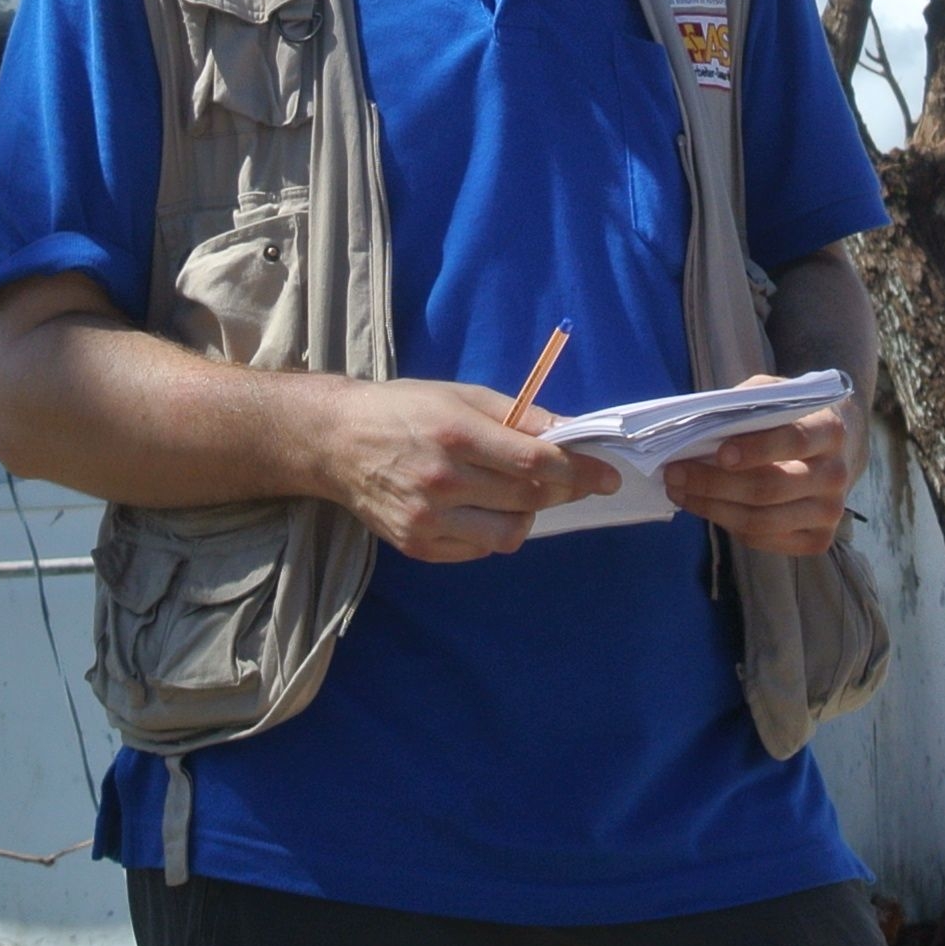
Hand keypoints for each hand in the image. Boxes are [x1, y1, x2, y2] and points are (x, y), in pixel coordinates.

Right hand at [321, 379, 620, 562]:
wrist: (336, 442)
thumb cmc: (405, 409)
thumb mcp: (461, 396)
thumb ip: (518, 416)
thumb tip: (570, 432)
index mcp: (457, 435)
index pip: (536, 464)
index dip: (580, 472)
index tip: (608, 476)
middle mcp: (442, 481)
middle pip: (529, 499)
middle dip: (563, 491)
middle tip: (573, 482)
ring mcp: (428, 519)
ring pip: (509, 535)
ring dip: (526, 515)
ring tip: (513, 494)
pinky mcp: (417, 546)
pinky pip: (478, 550)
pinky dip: (491, 531)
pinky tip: (479, 508)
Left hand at [664, 385, 860, 556]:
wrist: (834, 451)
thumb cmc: (793, 417)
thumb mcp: (776, 394)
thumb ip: (748, 402)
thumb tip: (702, 425)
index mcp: (830, 430)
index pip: (794, 441)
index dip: (756, 449)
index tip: (719, 453)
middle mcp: (836, 474)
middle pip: (771, 488)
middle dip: (715, 483)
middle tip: (674, 473)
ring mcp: (830, 512)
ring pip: (762, 520)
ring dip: (712, 508)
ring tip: (679, 491)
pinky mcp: (819, 539)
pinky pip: (764, 539)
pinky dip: (728, 525)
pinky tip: (706, 506)